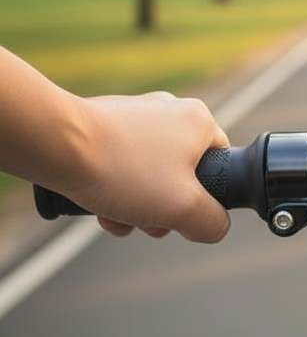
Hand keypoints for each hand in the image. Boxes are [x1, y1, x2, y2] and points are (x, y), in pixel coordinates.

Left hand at [67, 93, 230, 242]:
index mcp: (199, 120)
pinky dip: (112, 189)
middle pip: (181, 175)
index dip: (206, 198)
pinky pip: (120, 165)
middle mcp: (170, 110)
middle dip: (162, 209)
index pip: (222, 164)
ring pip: (148, 175)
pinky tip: (95, 206)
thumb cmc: (122, 170)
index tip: (180, 213)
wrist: (53, 144)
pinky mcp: (103, 125)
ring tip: (113, 216)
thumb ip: (212, 222)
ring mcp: (135, 116)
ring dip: (135, 205)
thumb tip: (215, 226)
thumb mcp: (183, 208)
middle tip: (144, 221)